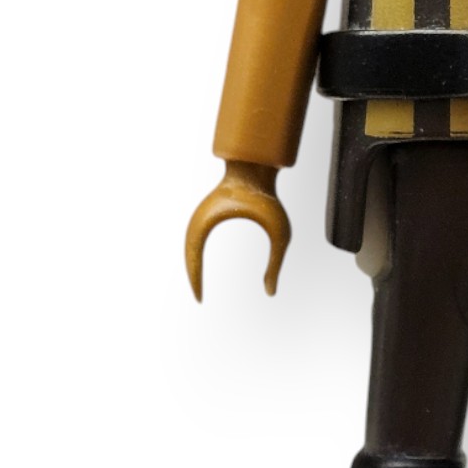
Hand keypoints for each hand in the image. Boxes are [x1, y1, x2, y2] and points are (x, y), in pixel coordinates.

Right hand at [185, 162, 290, 299]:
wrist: (257, 166)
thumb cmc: (269, 197)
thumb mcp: (279, 232)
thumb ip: (276, 263)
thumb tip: (270, 293)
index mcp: (209, 220)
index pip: (192, 257)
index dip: (195, 280)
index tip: (200, 299)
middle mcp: (199, 218)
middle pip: (188, 254)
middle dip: (192, 278)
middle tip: (198, 300)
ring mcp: (202, 214)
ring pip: (190, 246)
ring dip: (193, 266)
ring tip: (198, 288)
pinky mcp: (208, 213)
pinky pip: (197, 239)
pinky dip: (197, 255)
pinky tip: (203, 267)